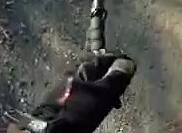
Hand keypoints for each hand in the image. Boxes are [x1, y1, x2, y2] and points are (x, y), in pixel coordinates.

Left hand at [20, 51, 135, 132]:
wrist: (50, 128)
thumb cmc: (78, 110)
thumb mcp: (102, 94)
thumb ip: (115, 79)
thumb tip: (128, 63)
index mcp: (84, 67)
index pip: (107, 57)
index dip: (121, 62)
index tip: (131, 68)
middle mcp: (74, 71)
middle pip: (99, 69)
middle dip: (112, 77)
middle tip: (122, 89)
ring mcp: (67, 85)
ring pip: (91, 82)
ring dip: (103, 89)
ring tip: (111, 101)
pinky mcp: (63, 98)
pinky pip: (84, 92)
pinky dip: (93, 96)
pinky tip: (95, 106)